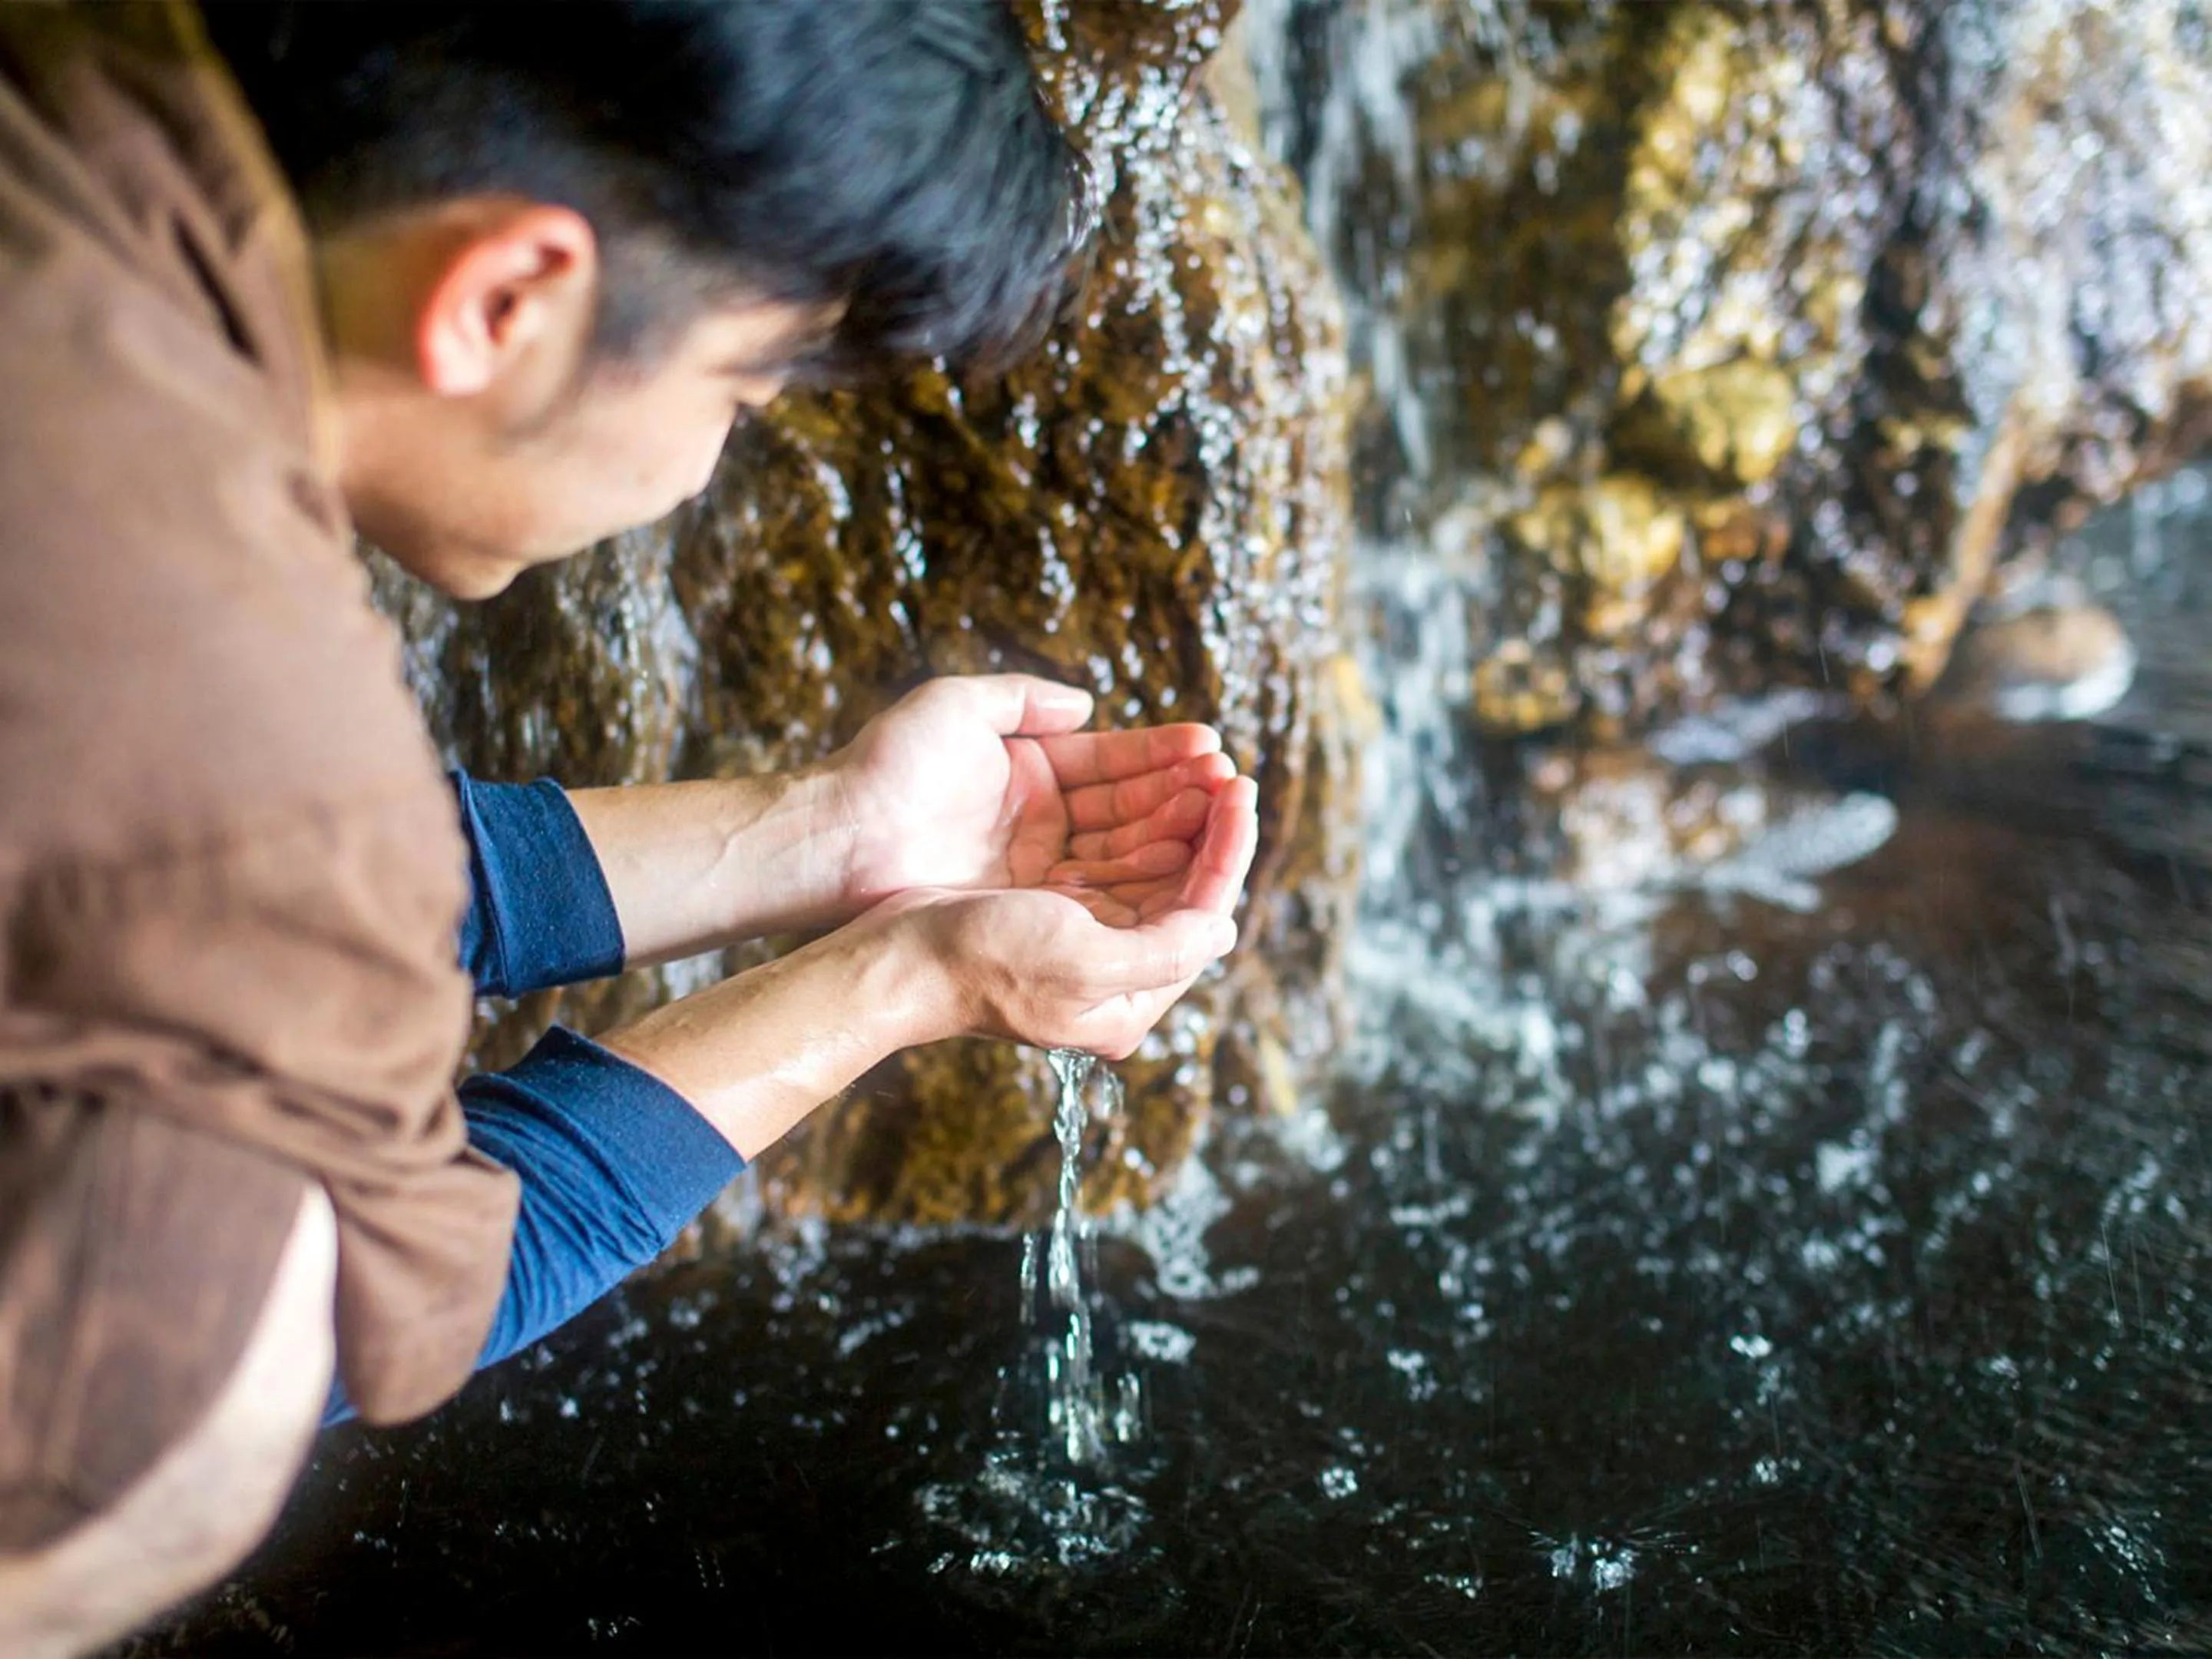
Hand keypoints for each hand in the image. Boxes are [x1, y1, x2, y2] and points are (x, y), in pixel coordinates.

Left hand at [828, 674, 1239, 918]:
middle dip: (1184, 798)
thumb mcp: (956, 707)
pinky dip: (1146, 879)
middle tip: (1233, 787)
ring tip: (1226, 818)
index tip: (1211, 748)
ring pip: (1125, 851)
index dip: (1163, 755)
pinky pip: (1101, 892)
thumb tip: (1087, 703)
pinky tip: (1188, 867)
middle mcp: (1041, 822)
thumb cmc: (886, 766)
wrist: (836, 839)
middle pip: (1130, 809)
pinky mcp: (1028, 906)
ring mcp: (1036, 868)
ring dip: (1177, 836)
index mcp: (1029, 773)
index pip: (1113, 762)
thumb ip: (1023, 700)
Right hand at [870, 770, 1259, 1059]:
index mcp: (1128, 1003)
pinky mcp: (1053, 914)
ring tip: (1202, 771)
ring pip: (1150, 872)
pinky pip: (1112, 863)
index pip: (1202, 918)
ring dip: (1176, 820)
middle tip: (1228, 773)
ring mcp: (1083, 945)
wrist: (897, 959)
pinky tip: (1154, 790)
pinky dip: (1136, 825)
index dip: (1226, 852)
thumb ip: (1165, 950)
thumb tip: (1224, 929)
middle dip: (1208, 831)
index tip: (1241, 794)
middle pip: (1181, 893)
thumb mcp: (1085, 962)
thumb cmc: (982, 963)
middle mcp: (1113, 979)